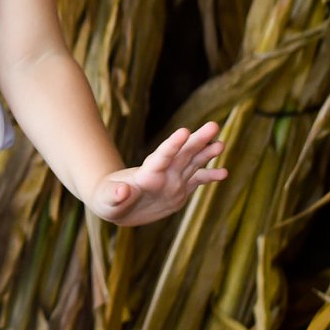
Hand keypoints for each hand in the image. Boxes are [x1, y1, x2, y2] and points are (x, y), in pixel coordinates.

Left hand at [86, 121, 226, 224]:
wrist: (117, 203)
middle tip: (214, 126)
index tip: (184, 132)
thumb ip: (115, 195)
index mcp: (146, 173)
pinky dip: (209, 176)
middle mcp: (163, 173)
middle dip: (197, 140)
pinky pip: (197, 180)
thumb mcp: (106, 200)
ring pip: (193, 162)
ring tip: (220, 145)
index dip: (172, 145)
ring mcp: (173, 180)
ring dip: (207, 153)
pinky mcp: (180, 189)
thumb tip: (123, 191)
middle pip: (182, 153)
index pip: (161, 157)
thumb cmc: (107, 199)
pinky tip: (223, 173)